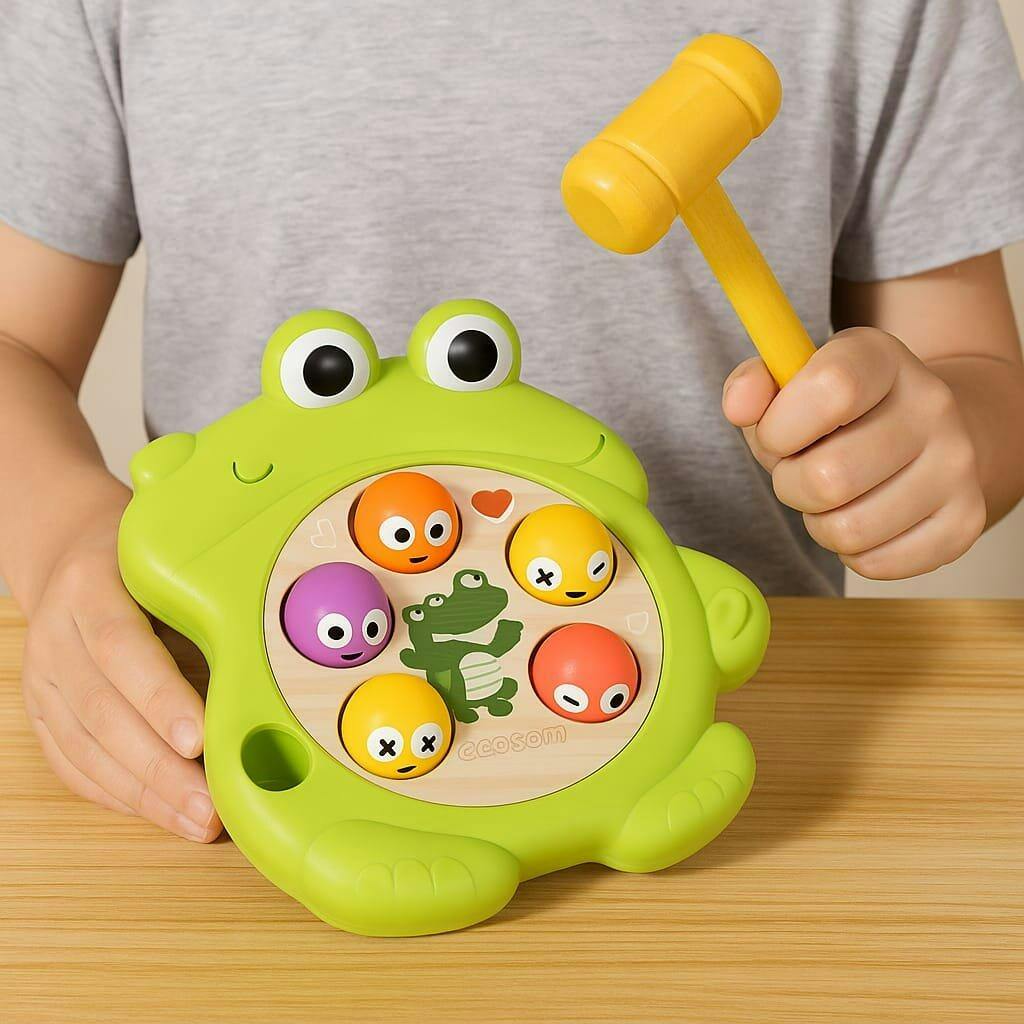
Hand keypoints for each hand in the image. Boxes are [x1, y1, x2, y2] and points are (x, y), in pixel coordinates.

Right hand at [20, 504, 221, 840]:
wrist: (70, 556)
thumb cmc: (139, 563)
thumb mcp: (169, 562)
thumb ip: (204, 603)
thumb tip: (262, 664)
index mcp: (87, 588)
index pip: (120, 649)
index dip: (159, 698)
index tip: (198, 741)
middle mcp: (54, 637)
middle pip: (104, 712)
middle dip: (161, 769)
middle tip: (210, 807)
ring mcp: (41, 680)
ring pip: (86, 750)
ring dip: (146, 795)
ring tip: (197, 823)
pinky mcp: (41, 714)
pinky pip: (74, 766)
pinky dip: (120, 796)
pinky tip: (161, 814)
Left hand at [722, 328, 986, 579]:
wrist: (929, 433)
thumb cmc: (840, 415)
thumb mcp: (793, 383)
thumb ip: (753, 386)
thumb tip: (740, 405)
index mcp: (883, 359)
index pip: (832, 387)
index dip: (782, 426)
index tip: (776, 434)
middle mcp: (932, 407)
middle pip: (829, 477)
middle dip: (790, 485)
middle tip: (800, 471)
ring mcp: (956, 466)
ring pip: (849, 530)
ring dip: (819, 522)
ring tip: (830, 497)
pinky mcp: (965, 522)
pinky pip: (876, 563)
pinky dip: (852, 552)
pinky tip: (860, 518)